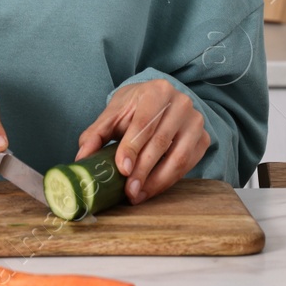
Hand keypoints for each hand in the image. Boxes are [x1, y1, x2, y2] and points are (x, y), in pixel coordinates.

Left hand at [76, 79, 209, 204]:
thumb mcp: (114, 114)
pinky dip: (169, 181)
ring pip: (178, 158)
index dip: (132, 148)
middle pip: (161, 142)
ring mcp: (196, 121)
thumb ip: (96, 133)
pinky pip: (187, 165)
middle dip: (142, 170)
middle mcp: (181, 103)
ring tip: (137, 195)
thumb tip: (81, 158)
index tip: (122, 169)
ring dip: (156, 181)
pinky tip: (151, 189)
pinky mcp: (203, 139)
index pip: (144, 123)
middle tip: (128, 190)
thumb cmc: (135, 107)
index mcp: (157, 91)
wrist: (159, 100)